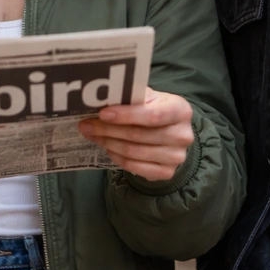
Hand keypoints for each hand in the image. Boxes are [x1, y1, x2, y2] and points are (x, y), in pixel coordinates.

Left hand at [78, 88, 193, 181]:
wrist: (172, 134)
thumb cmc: (156, 110)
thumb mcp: (150, 98)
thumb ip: (132, 96)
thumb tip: (101, 96)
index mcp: (180, 110)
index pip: (152, 115)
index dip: (126, 115)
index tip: (102, 113)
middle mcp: (182, 135)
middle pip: (139, 135)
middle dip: (108, 129)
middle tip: (86, 125)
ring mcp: (176, 157)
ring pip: (133, 151)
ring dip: (108, 143)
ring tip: (92, 135)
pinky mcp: (167, 173)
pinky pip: (134, 166)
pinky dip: (117, 157)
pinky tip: (107, 147)